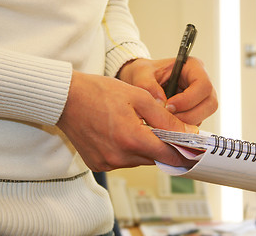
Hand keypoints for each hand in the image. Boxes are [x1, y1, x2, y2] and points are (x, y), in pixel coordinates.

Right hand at [56, 71, 197, 171]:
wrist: (65, 98)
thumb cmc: (99, 92)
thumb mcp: (138, 97)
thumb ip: (165, 118)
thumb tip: (187, 132)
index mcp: (132, 139)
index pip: (168, 155)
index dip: (182, 152)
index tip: (190, 148)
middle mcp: (119, 157)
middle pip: (153, 158)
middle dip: (160, 145)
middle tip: (158, 128)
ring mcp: (106, 163)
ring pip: (138, 161)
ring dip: (142, 147)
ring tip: (133, 126)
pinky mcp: (97, 164)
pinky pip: (122, 161)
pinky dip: (126, 151)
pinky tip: (119, 134)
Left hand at [118, 57, 217, 125]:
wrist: (141, 81)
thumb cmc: (144, 73)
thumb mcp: (141, 74)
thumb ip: (147, 85)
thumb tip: (162, 103)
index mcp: (193, 67)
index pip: (203, 85)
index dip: (188, 99)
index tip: (169, 106)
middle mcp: (202, 83)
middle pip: (210, 103)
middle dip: (188, 115)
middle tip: (167, 118)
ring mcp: (201, 99)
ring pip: (204, 115)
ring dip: (185, 123)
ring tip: (165, 120)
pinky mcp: (196, 111)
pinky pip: (196, 122)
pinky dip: (182, 127)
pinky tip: (167, 123)